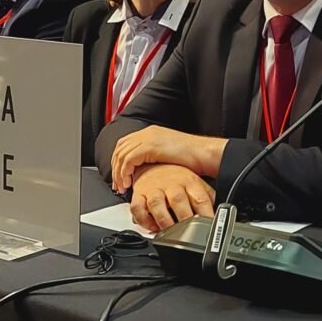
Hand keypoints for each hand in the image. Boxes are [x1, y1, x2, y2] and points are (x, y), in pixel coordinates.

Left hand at [110, 125, 226, 193]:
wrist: (205, 154)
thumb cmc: (194, 158)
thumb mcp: (170, 155)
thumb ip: (156, 158)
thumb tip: (146, 171)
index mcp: (152, 133)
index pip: (126, 144)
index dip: (119, 161)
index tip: (120, 177)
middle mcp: (148, 133)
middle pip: (120, 148)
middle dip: (116, 168)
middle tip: (118, 185)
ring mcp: (149, 138)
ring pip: (122, 154)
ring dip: (119, 173)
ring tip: (123, 187)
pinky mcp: (151, 146)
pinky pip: (129, 160)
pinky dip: (125, 173)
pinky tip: (130, 183)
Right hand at [128, 164, 215, 231]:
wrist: (153, 164)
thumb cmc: (177, 178)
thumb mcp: (196, 184)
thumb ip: (208, 199)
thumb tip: (223, 214)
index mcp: (190, 182)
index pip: (201, 198)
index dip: (206, 214)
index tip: (210, 227)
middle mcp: (172, 185)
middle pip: (178, 200)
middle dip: (184, 218)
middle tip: (188, 232)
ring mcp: (155, 189)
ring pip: (157, 204)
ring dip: (163, 220)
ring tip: (169, 231)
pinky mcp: (139, 195)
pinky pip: (138, 208)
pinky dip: (143, 220)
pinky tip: (151, 226)